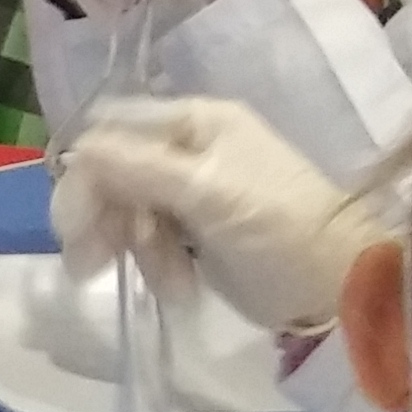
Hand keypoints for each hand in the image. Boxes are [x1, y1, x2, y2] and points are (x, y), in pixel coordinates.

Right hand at [52, 96, 373, 331]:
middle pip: (113, 171)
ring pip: (126, 210)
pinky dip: (155, 263)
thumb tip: (75, 149)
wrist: (336, 290)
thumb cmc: (279, 230)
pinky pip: (148, 239)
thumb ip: (138, 168)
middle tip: (89, 263)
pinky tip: (178, 285)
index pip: (114, 128)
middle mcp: (188, 147)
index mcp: (197, 120)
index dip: (87, 171)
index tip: (75, 221)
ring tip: (166, 281)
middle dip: (104, 217)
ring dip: (133, 247)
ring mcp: (191, 190)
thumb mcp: (207, 193)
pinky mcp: (194, 231)